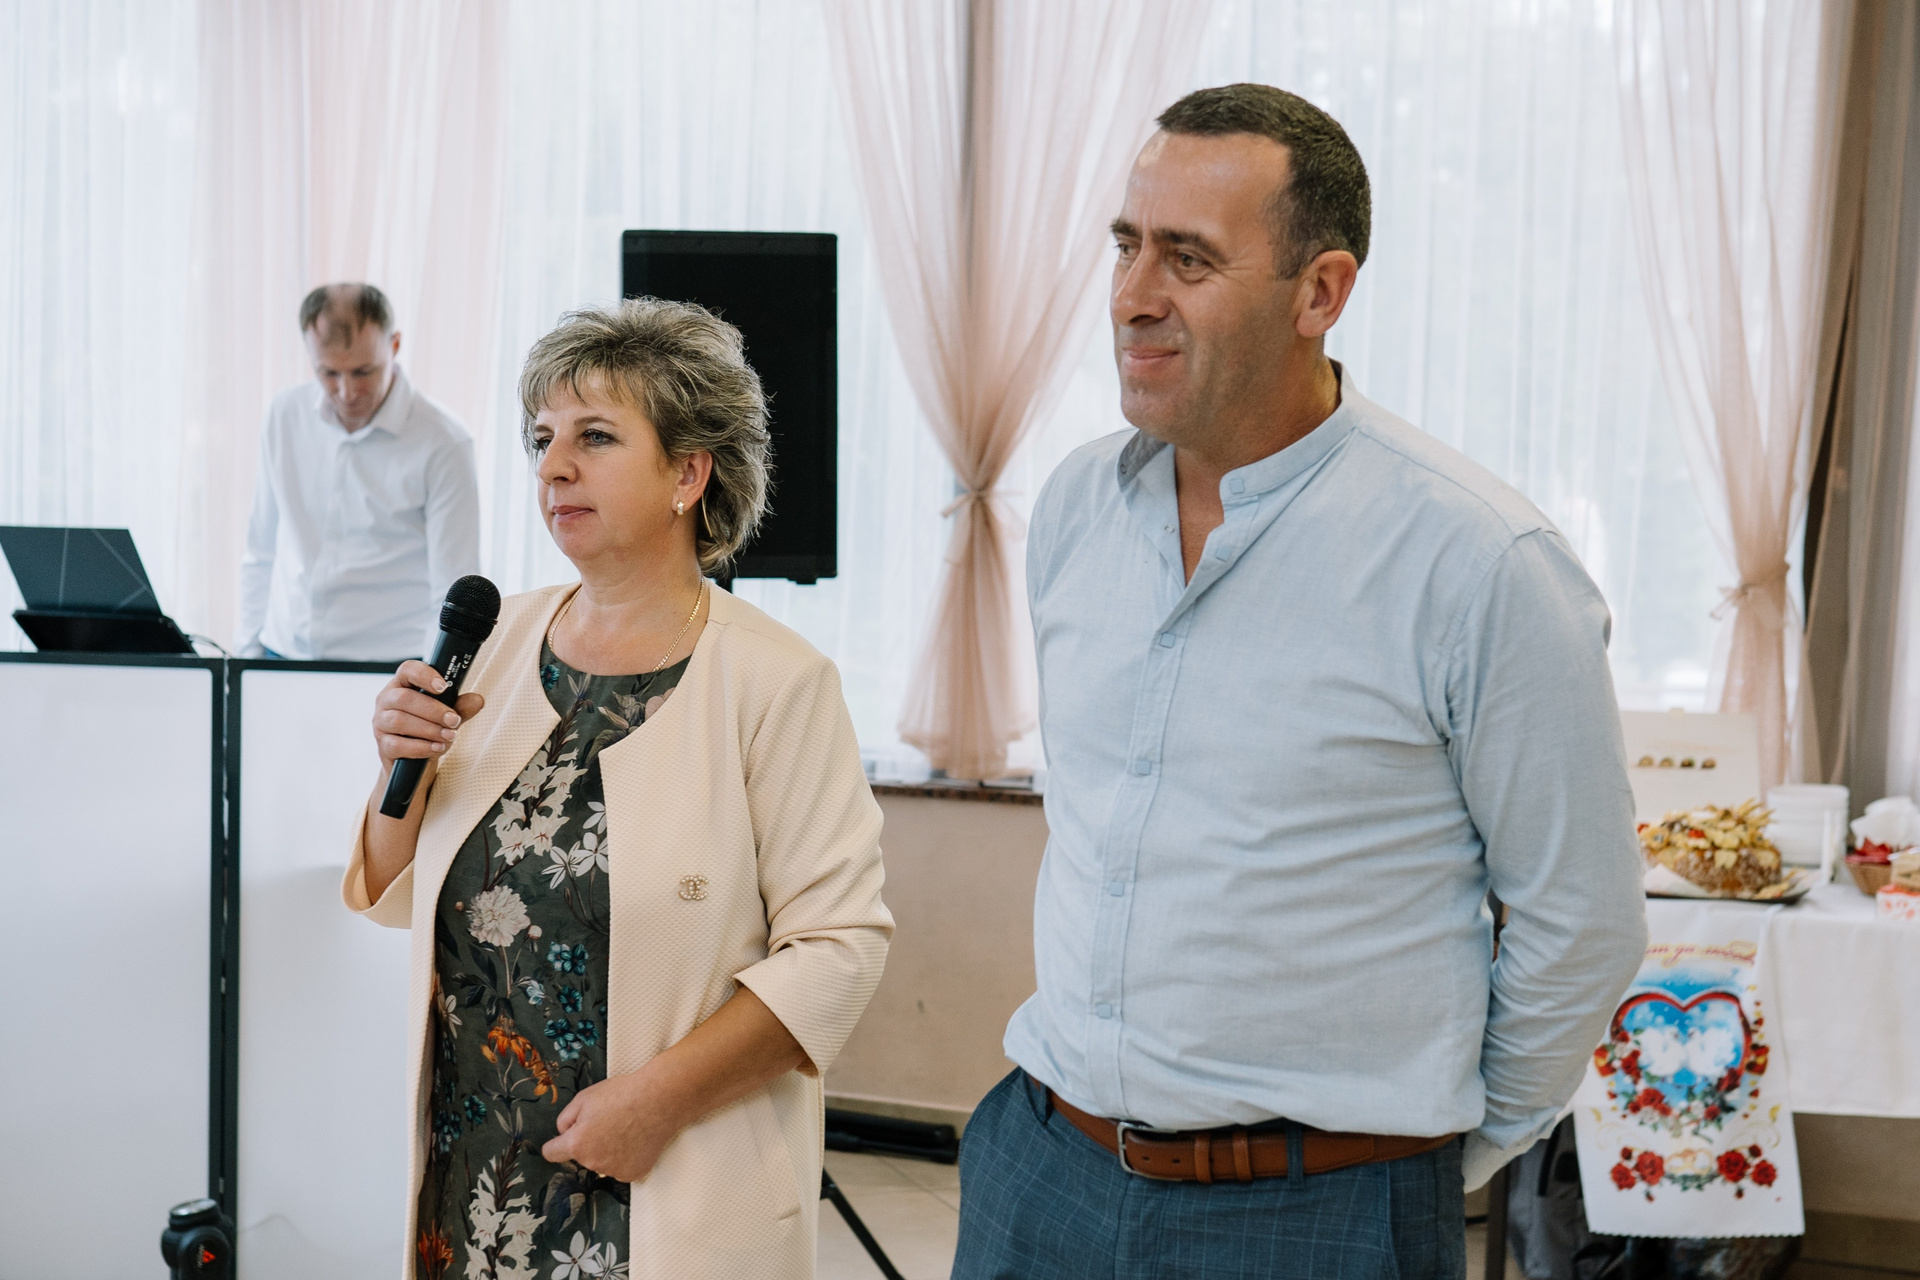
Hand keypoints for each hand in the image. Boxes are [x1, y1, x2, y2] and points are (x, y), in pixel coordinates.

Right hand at [371, 659, 484, 767]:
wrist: (415, 762)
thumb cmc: (429, 730)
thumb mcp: (447, 717)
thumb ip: (461, 707)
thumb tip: (477, 700)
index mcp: (402, 685)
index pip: (407, 670)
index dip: (424, 675)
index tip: (443, 687)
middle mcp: (386, 701)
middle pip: (405, 699)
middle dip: (433, 710)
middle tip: (454, 720)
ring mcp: (380, 723)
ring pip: (400, 721)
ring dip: (429, 729)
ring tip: (448, 736)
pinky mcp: (382, 745)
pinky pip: (397, 745)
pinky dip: (421, 747)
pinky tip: (437, 748)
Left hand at [541, 1068, 688, 1183]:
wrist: (660, 1099)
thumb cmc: (622, 1094)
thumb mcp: (584, 1097)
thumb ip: (565, 1119)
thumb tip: (564, 1132)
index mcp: (577, 1144)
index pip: (552, 1153)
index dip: (555, 1144)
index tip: (560, 1142)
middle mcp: (593, 1162)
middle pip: (582, 1156)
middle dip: (589, 1143)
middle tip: (608, 1122)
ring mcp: (615, 1171)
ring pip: (603, 1163)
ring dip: (609, 1151)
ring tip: (626, 1128)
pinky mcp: (634, 1174)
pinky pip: (622, 1168)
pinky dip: (627, 1157)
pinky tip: (637, 1139)